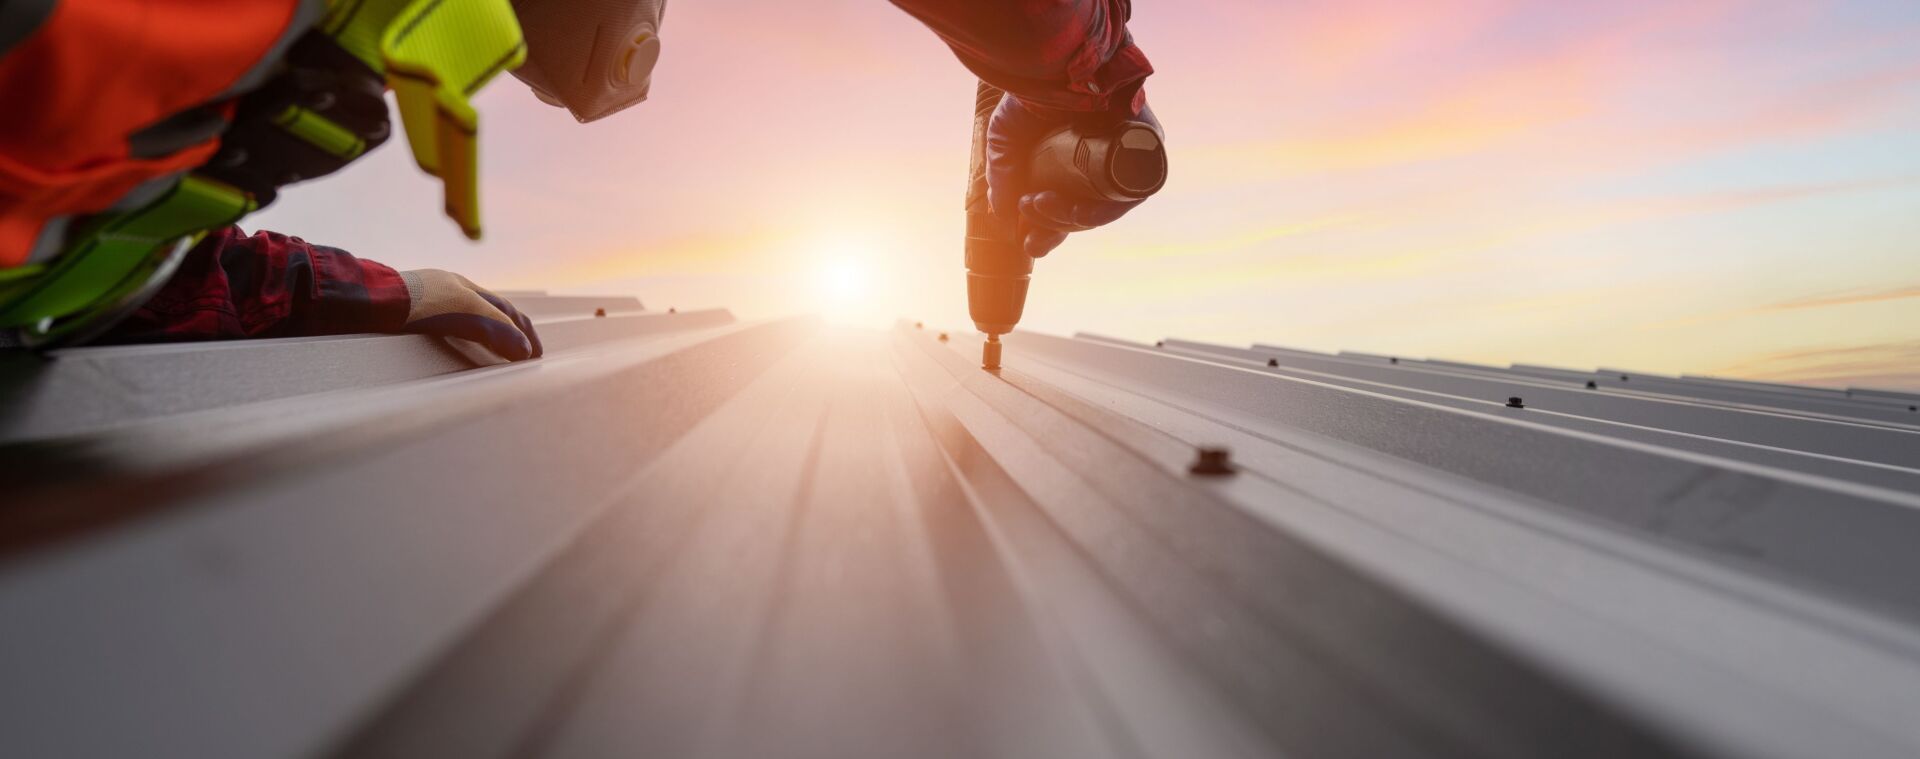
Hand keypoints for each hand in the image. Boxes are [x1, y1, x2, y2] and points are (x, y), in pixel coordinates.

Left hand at [399, 269, 542, 363]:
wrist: (372, 305)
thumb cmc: (420, 304)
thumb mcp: (468, 314)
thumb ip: (499, 330)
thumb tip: (525, 351)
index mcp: (465, 286)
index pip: (505, 310)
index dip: (524, 332)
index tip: (536, 355)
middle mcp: (447, 291)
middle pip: (487, 312)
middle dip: (509, 332)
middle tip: (523, 355)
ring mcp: (426, 304)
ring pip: (464, 321)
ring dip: (485, 338)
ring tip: (495, 356)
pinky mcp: (407, 320)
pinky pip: (442, 331)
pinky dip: (459, 342)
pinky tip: (454, 352)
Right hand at [985, 95, 1162, 256]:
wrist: (1058, 56)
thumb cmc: (1034, 90)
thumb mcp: (1006, 138)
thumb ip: (1002, 177)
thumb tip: (1003, 217)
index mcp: (1073, 165)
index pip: (1068, 210)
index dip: (1049, 232)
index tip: (1029, 243)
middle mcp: (1102, 164)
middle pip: (1087, 215)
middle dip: (1056, 227)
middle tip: (1028, 222)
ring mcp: (1126, 157)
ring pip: (1106, 209)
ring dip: (1072, 220)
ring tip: (1038, 203)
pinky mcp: (1147, 147)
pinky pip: (1130, 193)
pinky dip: (1102, 209)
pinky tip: (1075, 210)